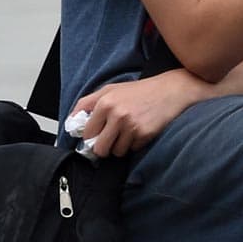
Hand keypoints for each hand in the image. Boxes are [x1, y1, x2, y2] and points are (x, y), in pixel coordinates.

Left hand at [69, 70, 209, 158]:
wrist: (171, 90)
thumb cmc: (141, 90)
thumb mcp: (111, 89)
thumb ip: (88, 103)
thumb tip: (71, 122)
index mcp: (105, 102)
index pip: (87, 133)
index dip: (90, 137)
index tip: (95, 137)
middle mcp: (117, 114)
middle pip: (100, 148)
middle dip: (104, 147)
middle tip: (111, 140)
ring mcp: (131, 125)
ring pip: (116, 152)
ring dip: (121, 146)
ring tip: (129, 132)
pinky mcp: (145, 134)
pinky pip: (132, 149)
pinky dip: (135, 144)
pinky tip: (141, 131)